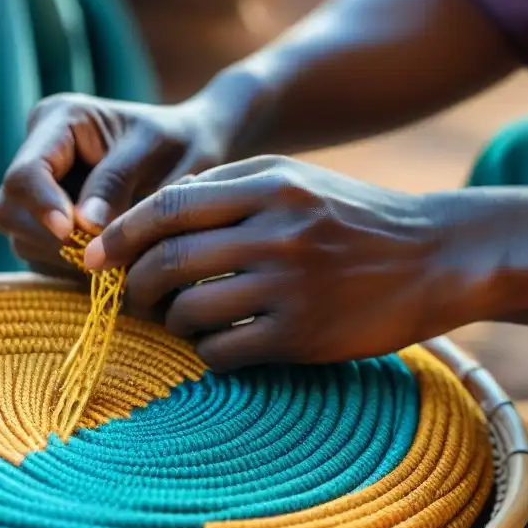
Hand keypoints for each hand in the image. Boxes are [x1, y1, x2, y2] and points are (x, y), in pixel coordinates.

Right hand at [0, 93, 231, 275]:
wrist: (194, 152)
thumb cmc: (180, 143)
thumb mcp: (156, 151)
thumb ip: (117, 182)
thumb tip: (83, 226)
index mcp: (58, 120)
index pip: (25, 173)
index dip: (43, 207)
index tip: (73, 231)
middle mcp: (38, 153)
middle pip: (9, 210)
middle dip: (52, 238)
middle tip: (104, 250)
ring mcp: (37, 191)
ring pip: (20, 238)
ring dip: (63, 256)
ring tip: (116, 253)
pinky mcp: (45, 222)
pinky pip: (40, 256)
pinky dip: (72, 265)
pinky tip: (110, 258)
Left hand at [84, 156, 478, 369]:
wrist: (435, 255)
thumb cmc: (352, 215)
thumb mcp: (295, 177)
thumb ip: (227, 185)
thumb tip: (151, 215)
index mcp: (269, 184)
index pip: (169, 206)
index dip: (119, 234)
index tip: (92, 258)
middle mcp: (276, 230)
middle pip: (169, 261)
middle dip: (134, 284)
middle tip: (129, 296)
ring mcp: (291, 285)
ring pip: (190, 311)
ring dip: (170, 320)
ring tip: (178, 319)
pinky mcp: (304, 334)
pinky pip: (224, 350)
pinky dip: (206, 351)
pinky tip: (217, 343)